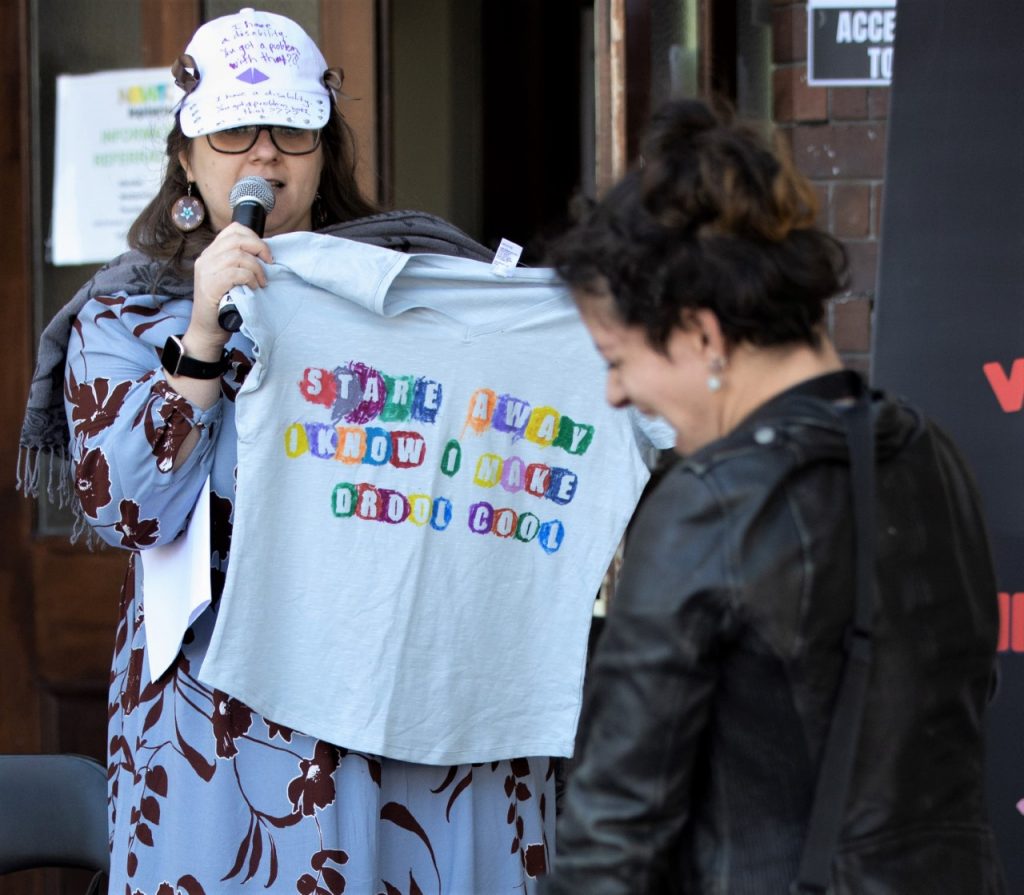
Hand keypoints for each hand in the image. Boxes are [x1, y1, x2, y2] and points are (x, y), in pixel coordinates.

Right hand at [184, 222, 273, 357]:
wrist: (207, 330)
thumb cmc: (224, 305)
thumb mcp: (232, 279)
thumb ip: (240, 264)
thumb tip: (265, 255)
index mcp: (211, 254)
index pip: (232, 230)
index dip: (253, 236)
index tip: (265, 253)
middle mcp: (205, 259)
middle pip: (237, 239)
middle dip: (259, 248)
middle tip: (269, 264)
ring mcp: (205, 272)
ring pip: (237, 256)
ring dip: (256, 268)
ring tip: (262, 282)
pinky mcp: (209, 286)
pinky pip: (235, 273)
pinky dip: (249, 279)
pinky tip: (253, 288)